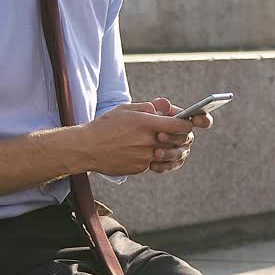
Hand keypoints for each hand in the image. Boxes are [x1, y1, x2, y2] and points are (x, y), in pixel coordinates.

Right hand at [79, 100, 194, 175]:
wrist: (86, 148)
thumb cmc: (106, 125)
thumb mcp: (126, 109)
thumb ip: (149, 107)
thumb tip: (166, 106)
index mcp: (146, 123)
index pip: (180, 125)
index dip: (188, 124)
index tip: (189, 122)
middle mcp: (148, 141)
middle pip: (179, 141)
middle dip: (183, 137)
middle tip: (181, 133)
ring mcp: (144, 157)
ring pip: (169, 154)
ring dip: (172, 149)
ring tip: (166, 143)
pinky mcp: (139, 168)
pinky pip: (154, 163)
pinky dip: (155, 158)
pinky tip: (148, 152)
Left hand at [145, 97, 213, 173]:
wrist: (134, 137)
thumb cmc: (145, 119)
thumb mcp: (150, 109)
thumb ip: (158, 106)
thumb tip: (165, 104)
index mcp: (185, 121)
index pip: (202, 120)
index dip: (203, 120)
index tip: (195, 119)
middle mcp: (186, 136)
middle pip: (186, 138)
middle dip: (173, 137)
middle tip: (160, 135)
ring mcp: (181, 151)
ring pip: (179, 154)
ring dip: (168, 153)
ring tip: (155, 153)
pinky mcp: (173, 163)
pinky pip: (171, 165)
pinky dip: (162, 165)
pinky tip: (151, 164)